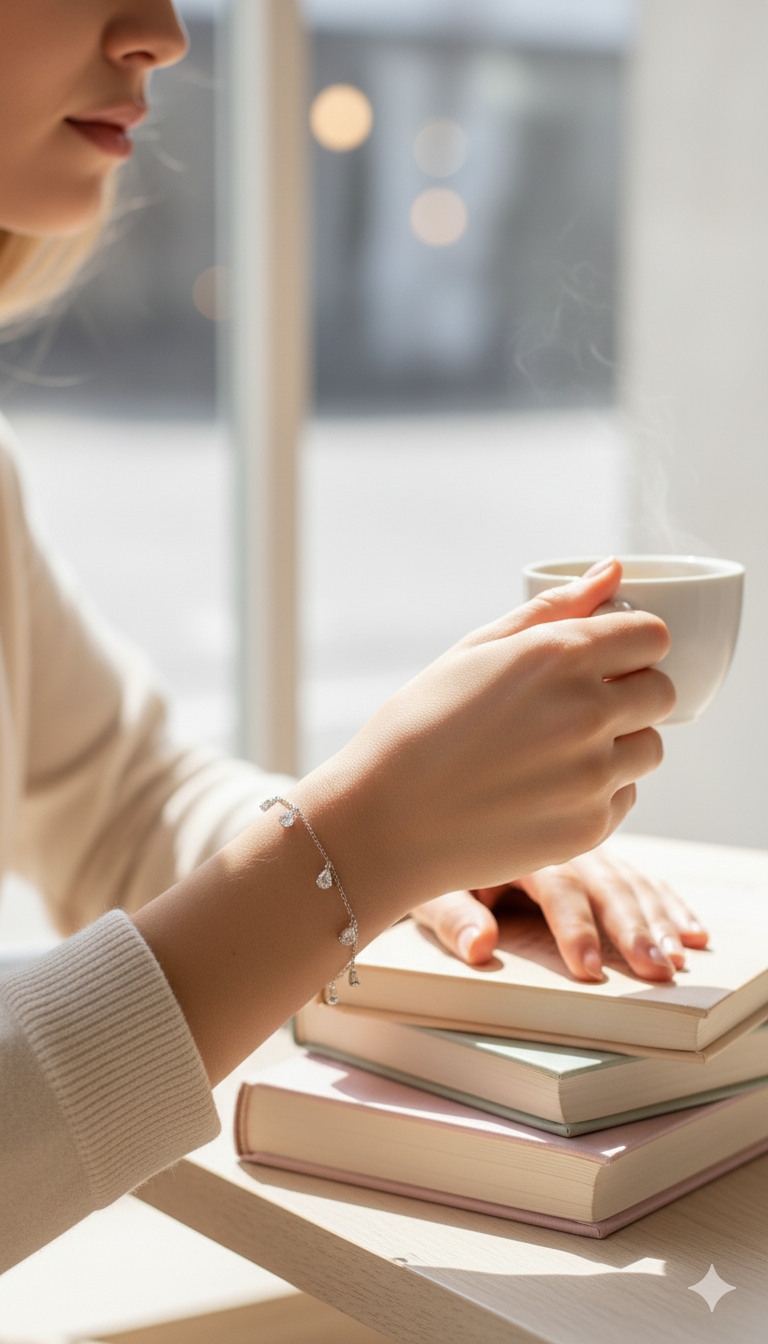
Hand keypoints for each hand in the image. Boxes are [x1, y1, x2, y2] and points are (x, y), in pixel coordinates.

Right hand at [137, 558, 676, 1083]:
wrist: (381, 822)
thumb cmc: (418, 727)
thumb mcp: (475, 651)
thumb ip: (553, 608)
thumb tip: (612, 572)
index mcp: (559, 655)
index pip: (652, 636)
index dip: (629, 645)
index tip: (603, 660)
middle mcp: (587, 710)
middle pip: (661, 692)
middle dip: (630, 694)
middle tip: (574, 710)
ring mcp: (593, 774)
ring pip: (650, 748)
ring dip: (618, 745)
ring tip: (554, 754)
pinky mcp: (590, 826)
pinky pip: (625, 796)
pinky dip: (598, 792)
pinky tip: (543, 790)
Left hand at [411, 849, 708, 981]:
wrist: (434, 814)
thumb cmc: (436, 862)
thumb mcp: (431, 888)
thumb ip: (455, 918)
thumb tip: (480, 947)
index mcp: (521, 846)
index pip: (557, 889)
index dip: (575, 931)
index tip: (590, 969)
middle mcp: (561, 840)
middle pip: (605, 885)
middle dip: (633, 929)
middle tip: (656, 970)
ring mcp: (587, 846)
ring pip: (632, 881)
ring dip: (659, 920)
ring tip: (679, 958)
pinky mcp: (603, 858)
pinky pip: (644, 879)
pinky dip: (671, 905)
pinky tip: (693, 932)